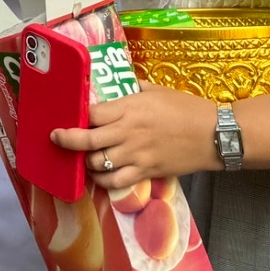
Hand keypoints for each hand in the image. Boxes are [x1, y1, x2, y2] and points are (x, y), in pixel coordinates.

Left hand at [53, 89, 217, 190]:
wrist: (214, 134)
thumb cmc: (186, 108)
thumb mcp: (156, 90)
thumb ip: (133, 89)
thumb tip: (115, 88)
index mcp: (130, 108)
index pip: (91, 114)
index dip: (76, 116)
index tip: (67, 116)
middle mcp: (128, 132)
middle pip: (86, 140)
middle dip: (66, 140)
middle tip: (56, 138)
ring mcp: (136, 155)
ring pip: (98, 164)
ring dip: (85, 162)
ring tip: (81, 158)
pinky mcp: (146, 172)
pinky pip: (116, 182)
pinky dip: (103, 181)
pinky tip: (99, 176)